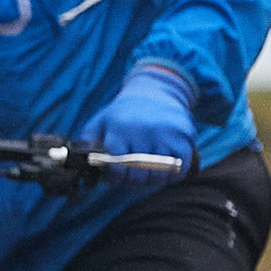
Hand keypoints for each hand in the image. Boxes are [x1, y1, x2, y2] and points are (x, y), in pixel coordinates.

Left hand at [81, 63, 194, 186]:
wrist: (155, 90)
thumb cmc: (123, 113)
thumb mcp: (101, 121)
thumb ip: (89, 142)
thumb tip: (86, 166)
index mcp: (120, 126)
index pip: (117, 164)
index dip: (115, 177)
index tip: (116, 176)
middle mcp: (143, 128)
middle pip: (139, 173)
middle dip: (134, 181)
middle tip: (133, 176)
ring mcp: (166, 131)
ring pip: (160, 173)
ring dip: (154, 180)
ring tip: (148, 173)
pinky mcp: (184, 134)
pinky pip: (181, 167)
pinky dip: (173, 175)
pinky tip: (165, 171)